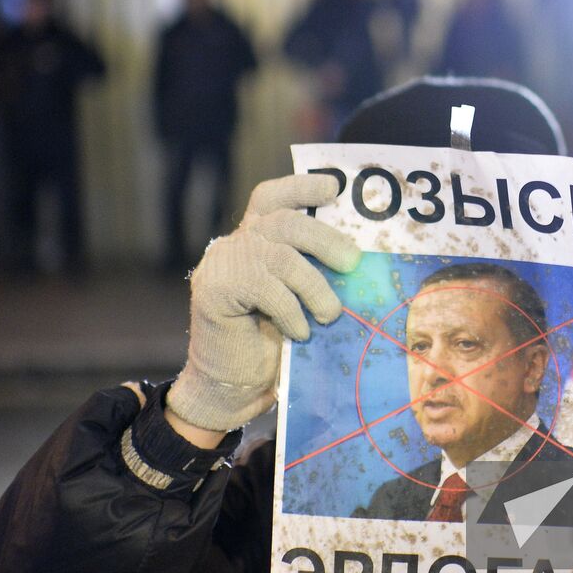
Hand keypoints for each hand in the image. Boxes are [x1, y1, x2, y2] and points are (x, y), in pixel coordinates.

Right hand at [166, 174, 360, 432]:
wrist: (230, 387)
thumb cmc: (270, 344)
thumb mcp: (298, 299)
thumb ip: (312, 271)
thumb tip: (358, 258)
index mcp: (254, 239)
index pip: (271, 197)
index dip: (300, 185)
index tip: (333, 188)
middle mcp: (235, 244)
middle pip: (283, 221)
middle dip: (325, 238)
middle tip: (352, 263)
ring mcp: (221, 264)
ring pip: (279, 256)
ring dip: (314, 285)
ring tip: (331, 313)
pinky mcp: (214, 289)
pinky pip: (265, 288)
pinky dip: (291, 310)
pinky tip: (300, 331)